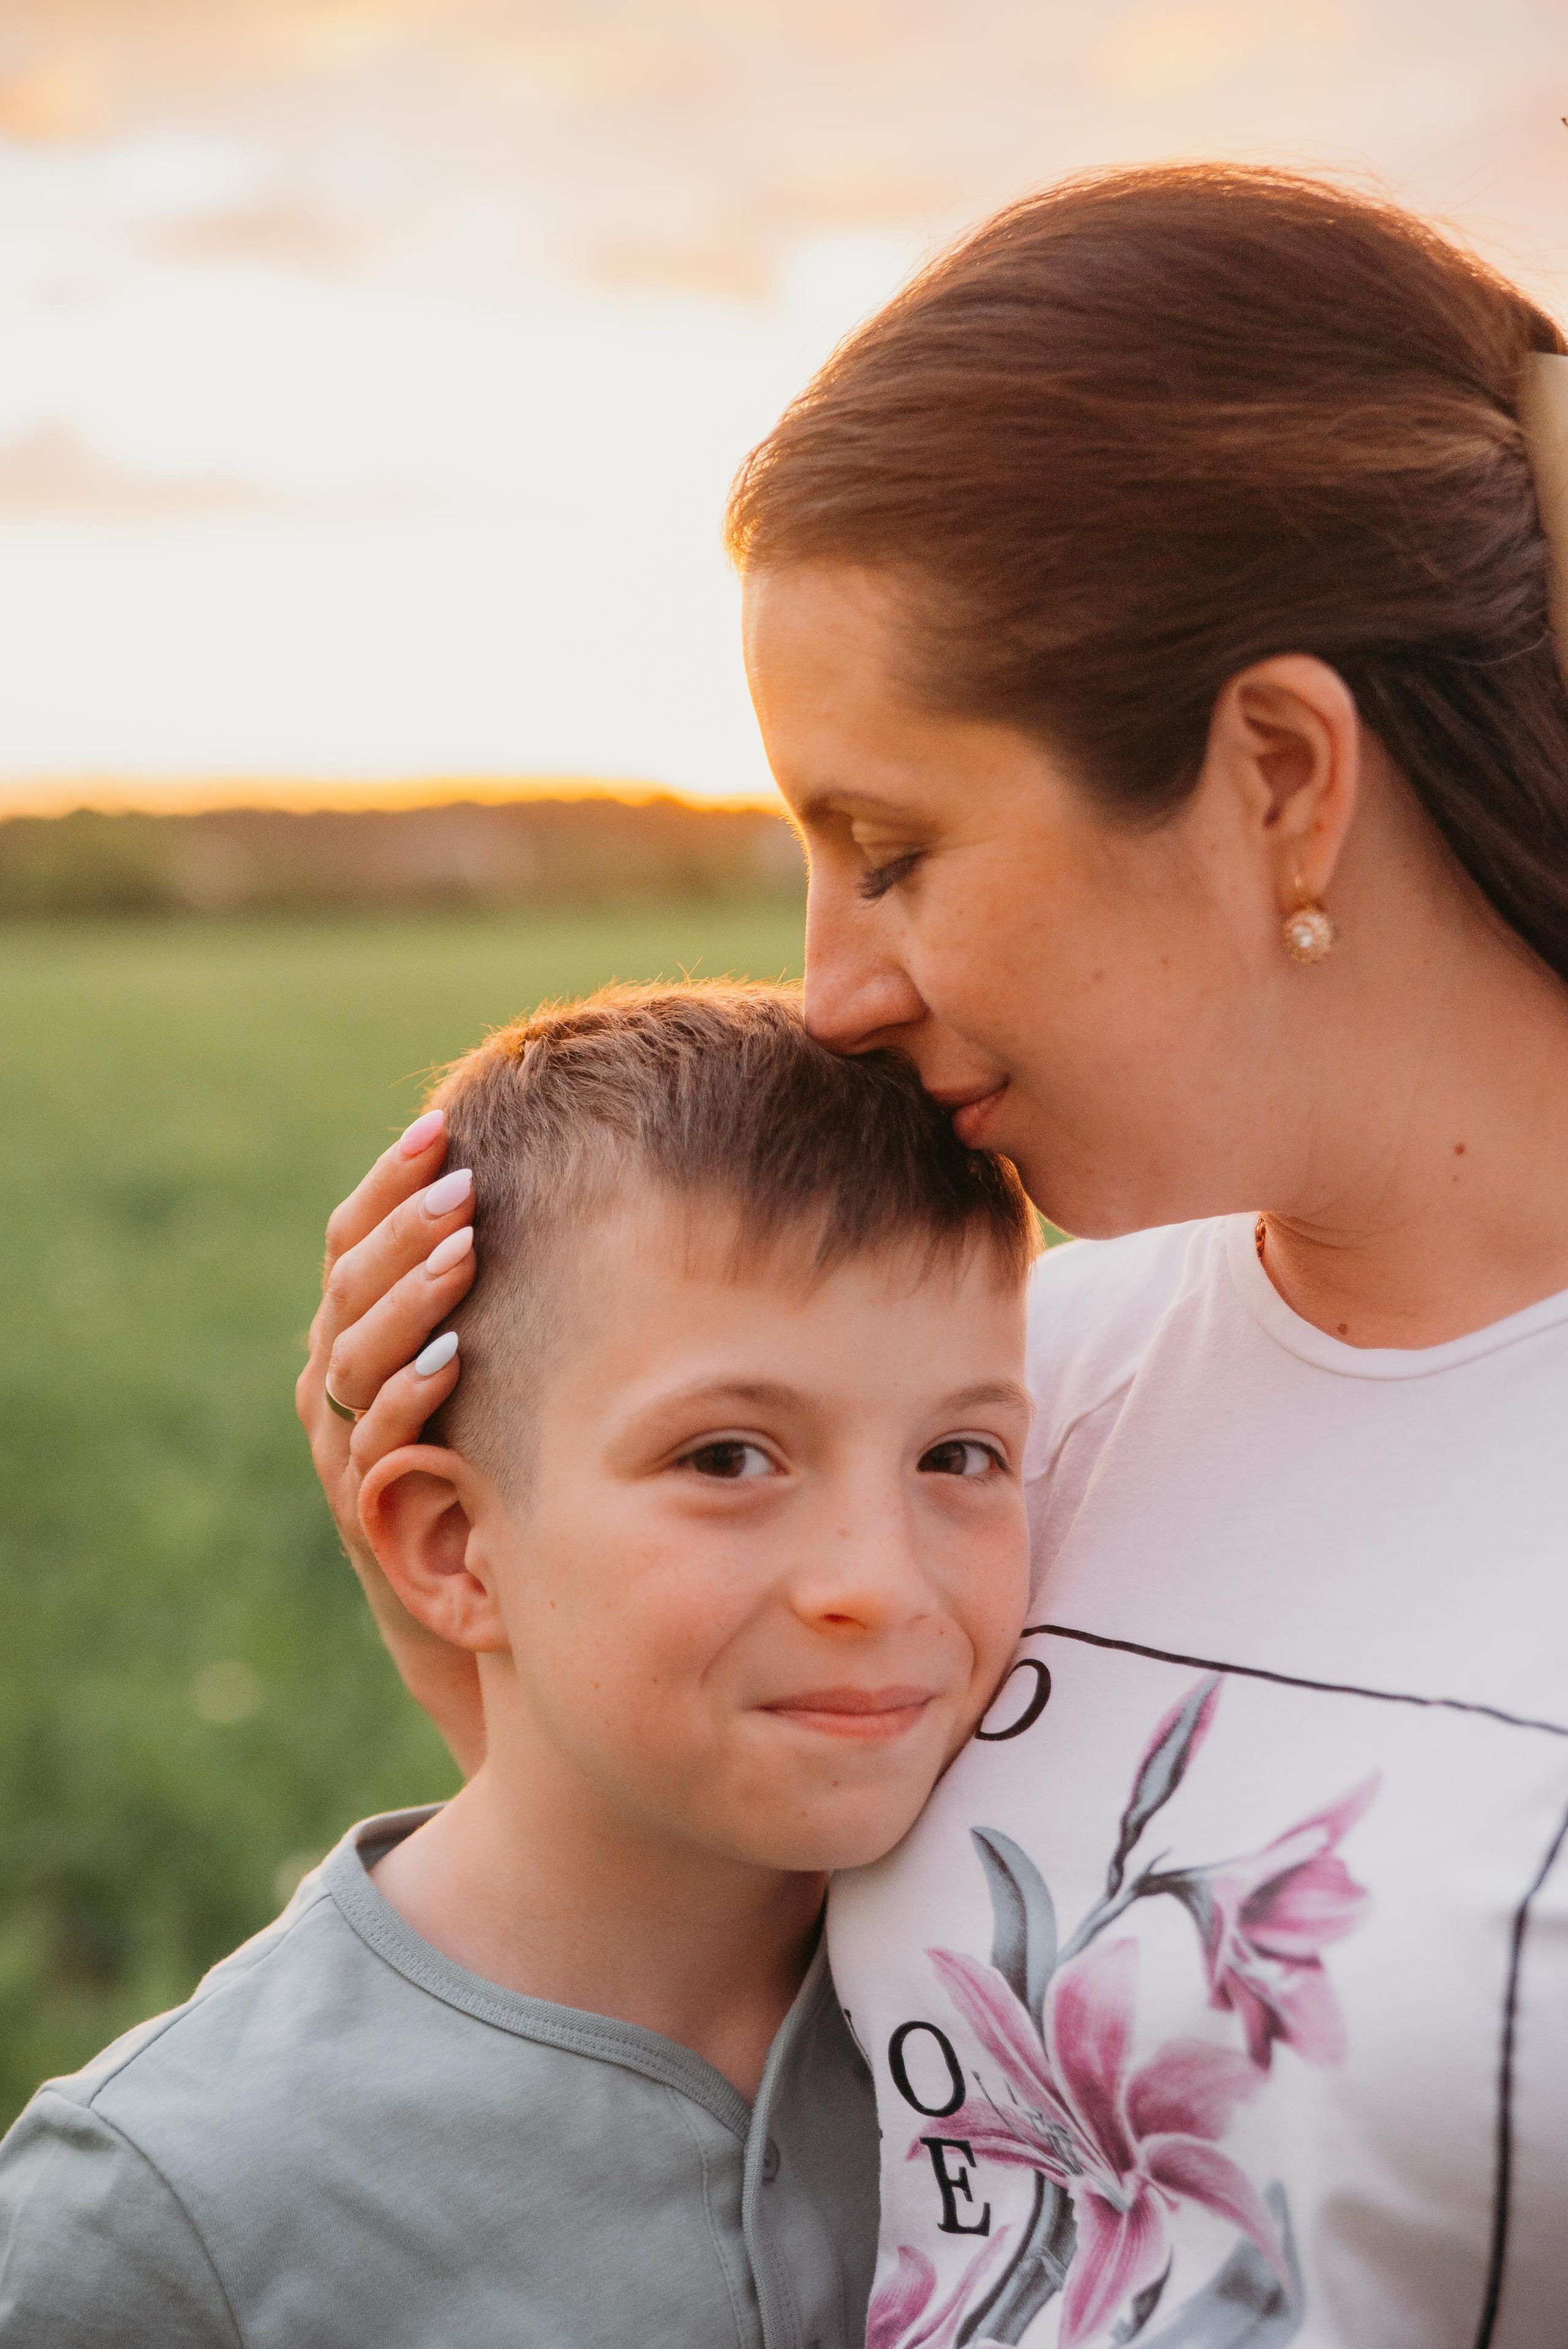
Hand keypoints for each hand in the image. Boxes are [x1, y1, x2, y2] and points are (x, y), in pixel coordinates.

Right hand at [296, 1109, 486, 1775]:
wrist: (486, 1605)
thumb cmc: (505, 1462)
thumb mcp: (505, 1364)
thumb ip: (507, 1290)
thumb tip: (577, 1175)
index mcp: (362, 1325)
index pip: (355, 1234)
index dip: (389, 1180)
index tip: (440, 1125)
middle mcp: (340, 1376)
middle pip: (349, 1280)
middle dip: (402, 1224)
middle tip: (459, 1180)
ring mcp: (344, 1442)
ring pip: (355, 1352)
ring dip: (409, 1298)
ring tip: (464, 1249)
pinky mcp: (364, 1508)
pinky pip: (374, 1441)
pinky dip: (410, 1396)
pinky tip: (453, 1358)